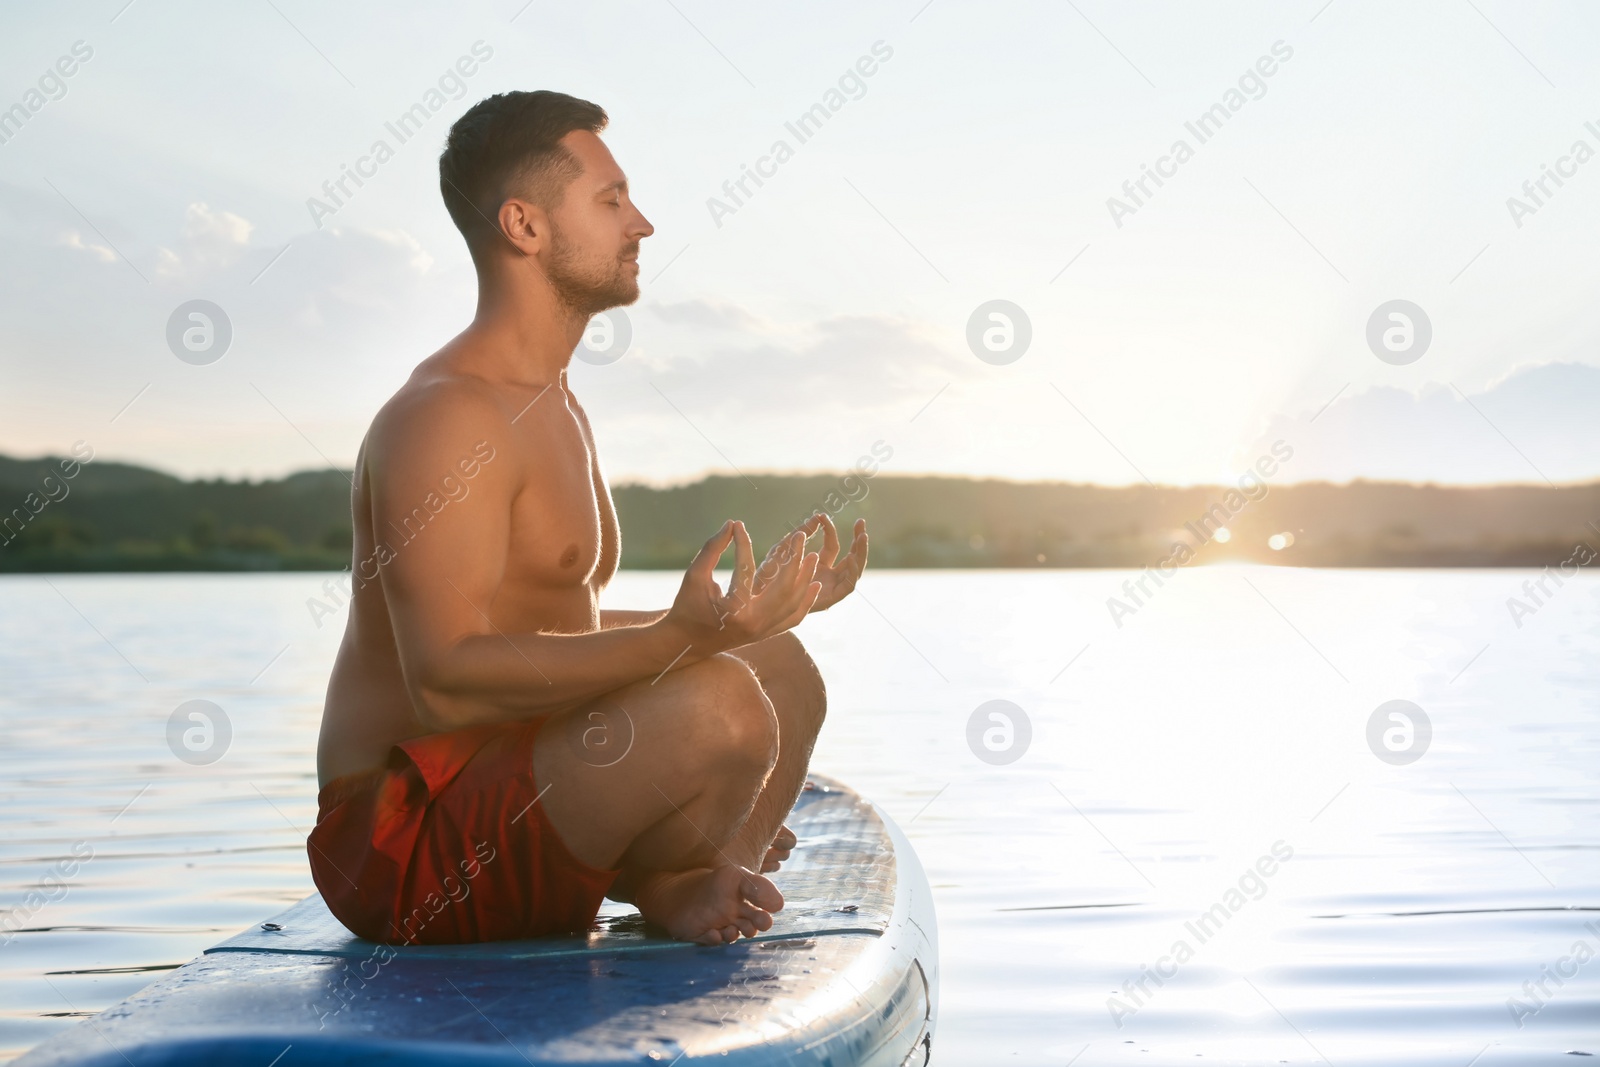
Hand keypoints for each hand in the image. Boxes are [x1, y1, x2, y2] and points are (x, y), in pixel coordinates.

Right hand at [666, 520, 820, 653]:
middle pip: (784, 589)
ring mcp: (762, 632)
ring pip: (793, 604)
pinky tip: (814, 585)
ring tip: (813, 556)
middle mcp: (753, 623)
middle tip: (801, 537)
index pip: (746, 570)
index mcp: (734, 610)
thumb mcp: (694, 575)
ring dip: (805, 579)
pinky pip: (793, 619)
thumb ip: (712, 548)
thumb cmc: (686, 606)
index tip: (738, 525)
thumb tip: (731, 523)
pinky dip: (805, 602)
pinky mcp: (765, 634)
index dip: (742, 544)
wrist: (685, 643)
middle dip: (795, 560)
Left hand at [754, 513, 866, 613]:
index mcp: (816, 566)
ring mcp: (828, 588)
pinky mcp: (830, 599)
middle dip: (858, 540)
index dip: (831, 530)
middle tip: (861, 522)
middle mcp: (825, 577)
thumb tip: (818, 516)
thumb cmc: (767, 574)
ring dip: (861, 553)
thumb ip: (803, 533)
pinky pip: (848, 587)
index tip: (823, 516)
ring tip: (862, 536)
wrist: (758, 597)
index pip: (832, 546)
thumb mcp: (785, 548)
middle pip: (849, 557)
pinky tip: (853, 558)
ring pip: (854, 571)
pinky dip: (854, 573)